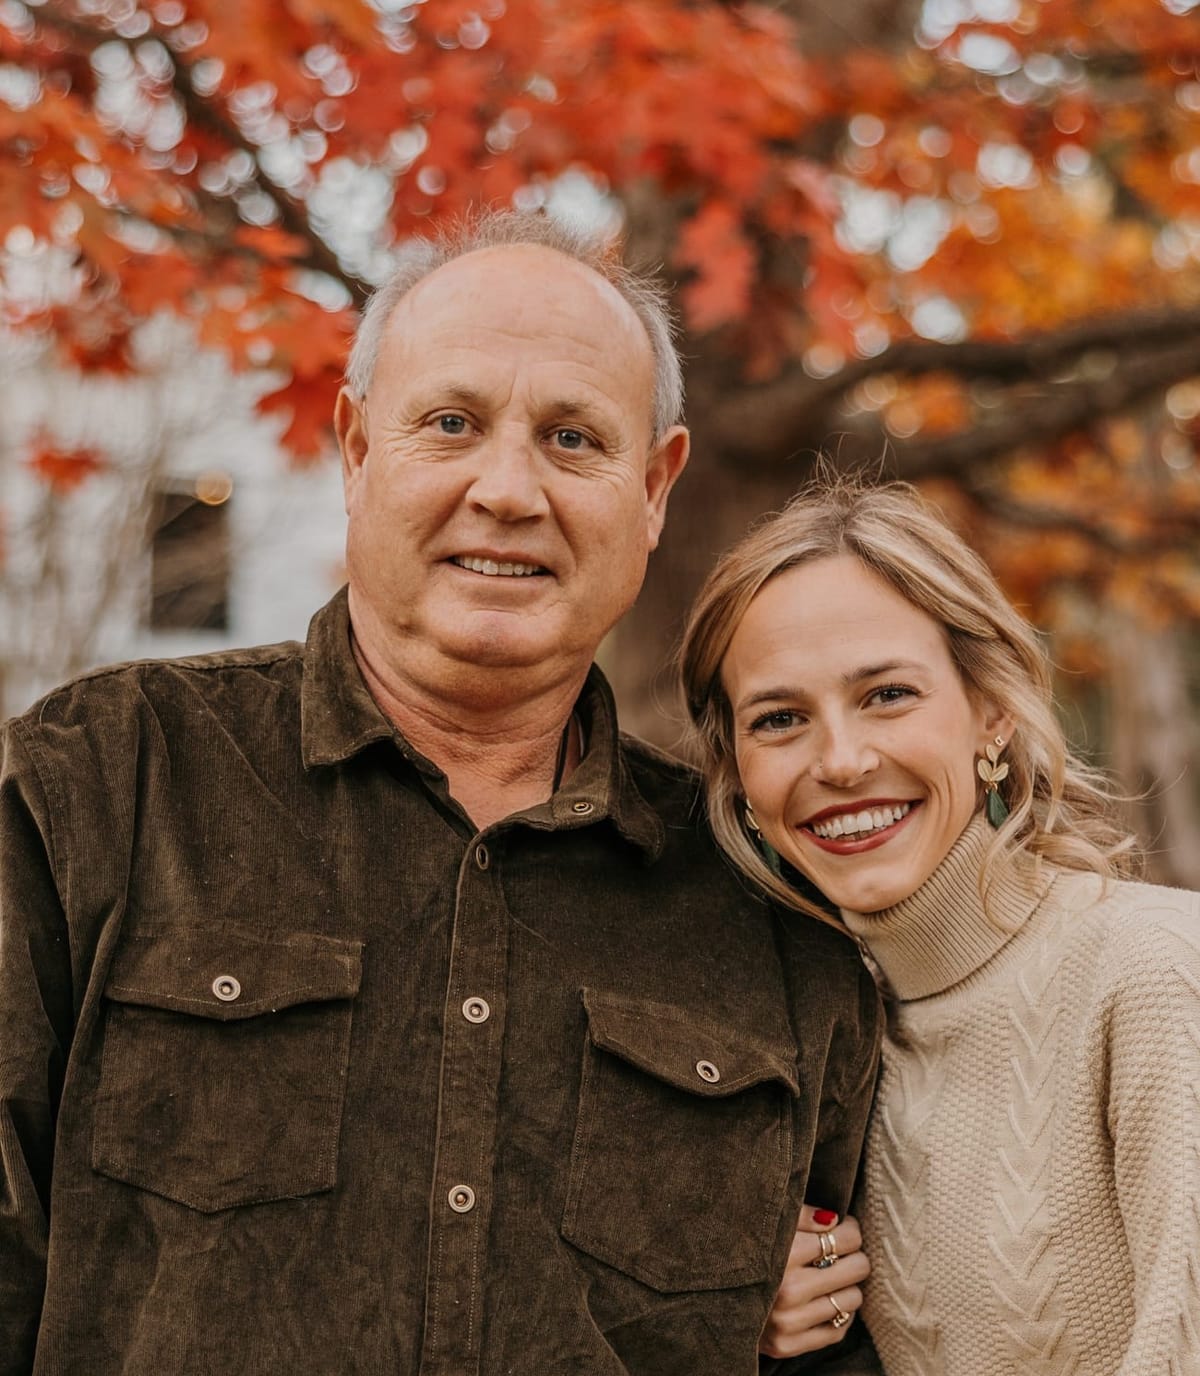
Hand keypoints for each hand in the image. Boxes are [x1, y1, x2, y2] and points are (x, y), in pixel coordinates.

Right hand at [758, 1204, 869, 1357]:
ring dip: (847, 1285)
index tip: (844, 1229)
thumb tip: (834, 1218)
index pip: (845, 1238)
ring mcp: (788, 1322)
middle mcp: (786, 1290)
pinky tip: (824, 1299)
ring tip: (830, 1276)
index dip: (850, 1230)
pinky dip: (839, 1313)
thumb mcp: (768, 1223)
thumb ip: (800, 1215)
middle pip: (856, 1268)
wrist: (712, 1297)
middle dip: (854, 1256)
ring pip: (853, 1299)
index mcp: (782, 1253)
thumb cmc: (746, 1251)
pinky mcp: (788, 1345)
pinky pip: (839, 1329)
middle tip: (841, 1252)